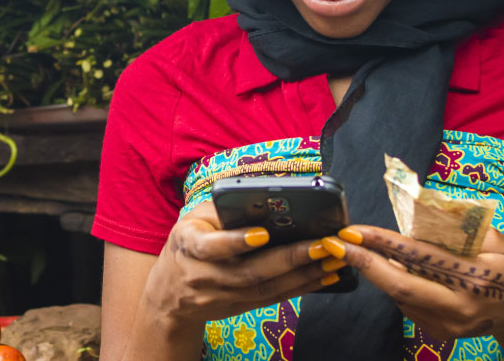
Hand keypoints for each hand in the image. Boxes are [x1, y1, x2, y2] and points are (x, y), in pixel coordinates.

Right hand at [141, 201, 338, 329]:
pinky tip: (326, 276)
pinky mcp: (239, 308)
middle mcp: (203, 276)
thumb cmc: (187, 243)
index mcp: (188, 245)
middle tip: (323, 244)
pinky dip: (302, 288)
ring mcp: (222, 297)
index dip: (236, 242)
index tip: (263, 233)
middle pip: (250, 272)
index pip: (210, 246)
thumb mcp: (193, 219)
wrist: (170, 293)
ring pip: (267, 289)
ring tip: (333, 259)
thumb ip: (222, 209)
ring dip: (304, 275)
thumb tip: (264, 196)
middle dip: (290, 258)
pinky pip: (274, 298)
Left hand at [327, 225, 503, 353]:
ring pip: (398, 295)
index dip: (381, 242)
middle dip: (362, 263)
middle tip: (334, 244)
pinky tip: (394, 269)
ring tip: (364, 250)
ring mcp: (447, 325)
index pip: (418, 256)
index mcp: (475, 277)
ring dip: (377, 271)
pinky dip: (395, 283)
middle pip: (398, 286)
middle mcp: (459, 306)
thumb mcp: (493, 239)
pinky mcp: (438, 333)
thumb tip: (415, 199)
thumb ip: (456, 222)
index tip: (352, 231)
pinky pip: (405, 304)